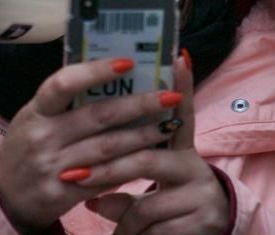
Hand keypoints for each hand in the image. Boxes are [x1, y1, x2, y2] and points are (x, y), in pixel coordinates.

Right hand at [0, 58, 184, 230]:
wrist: (4, 195)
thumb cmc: (27, 145)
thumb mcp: (35, 117)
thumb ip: (66, 101)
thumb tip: (114, 74)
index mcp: (34, 111)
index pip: (63, 84)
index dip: (95, 71)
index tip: (128, 61)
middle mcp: (42, 137)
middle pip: (98, 117)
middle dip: (138, 104)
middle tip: (169, 94)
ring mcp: (53, 168)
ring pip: (108, 149)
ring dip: (143, 135)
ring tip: (169, 123)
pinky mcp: (63, 195)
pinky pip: (105, 178)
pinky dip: (130, 165)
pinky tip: (152, 154)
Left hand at [84, 54, 229, 234]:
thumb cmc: (166, 201)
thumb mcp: (151, 181)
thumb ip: (128, 169)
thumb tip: (98, 195)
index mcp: (182, 149)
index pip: (183, 113)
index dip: (183, 86)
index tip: (180, 57)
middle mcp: (195, 168)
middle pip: (146, 161)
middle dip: (107, 170)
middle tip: (74, 175)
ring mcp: (200, 197)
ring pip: (144, 206)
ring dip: (117, 216)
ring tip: (94, 212)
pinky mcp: (200, 225)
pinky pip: (152, 231)